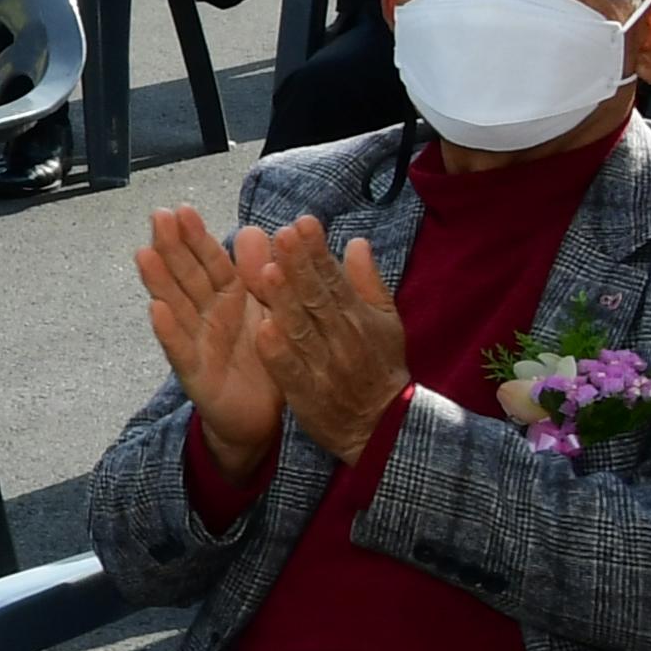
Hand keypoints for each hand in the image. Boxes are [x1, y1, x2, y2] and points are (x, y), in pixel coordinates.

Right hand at [135, 208, 284, 484]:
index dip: (195, 237)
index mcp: (229, 298)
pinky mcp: (196, 375)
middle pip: (186, 277)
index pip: (210, 261)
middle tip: (158, 217)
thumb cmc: (263, 359)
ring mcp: (197, 343)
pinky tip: (156, 310)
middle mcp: (207, 316)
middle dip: (172, 248)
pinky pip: (181, 350)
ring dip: (159, 281)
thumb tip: (254, 229)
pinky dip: (169, 331)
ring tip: (145, 254)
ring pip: (176, 306)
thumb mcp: (269, 311)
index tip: (181, 209)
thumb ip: (260, 274)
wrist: (262, 417)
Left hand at [239, 218, 414, 465]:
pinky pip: (292, 371)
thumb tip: (357, 242)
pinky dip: (279, 352)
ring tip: (268, 272)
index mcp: (360, 317)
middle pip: (318, 298)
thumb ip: (368, 282)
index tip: (302, 223)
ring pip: (302, 330)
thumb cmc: (380, 366)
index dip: (318, 252)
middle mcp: (343, 338)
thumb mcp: (387, 322)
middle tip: (282, 235)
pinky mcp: (308, 394)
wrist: (383, 427)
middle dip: (300, 266)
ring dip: (284, 301)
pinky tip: (264, 331)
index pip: (336, 279)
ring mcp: (325, 366)